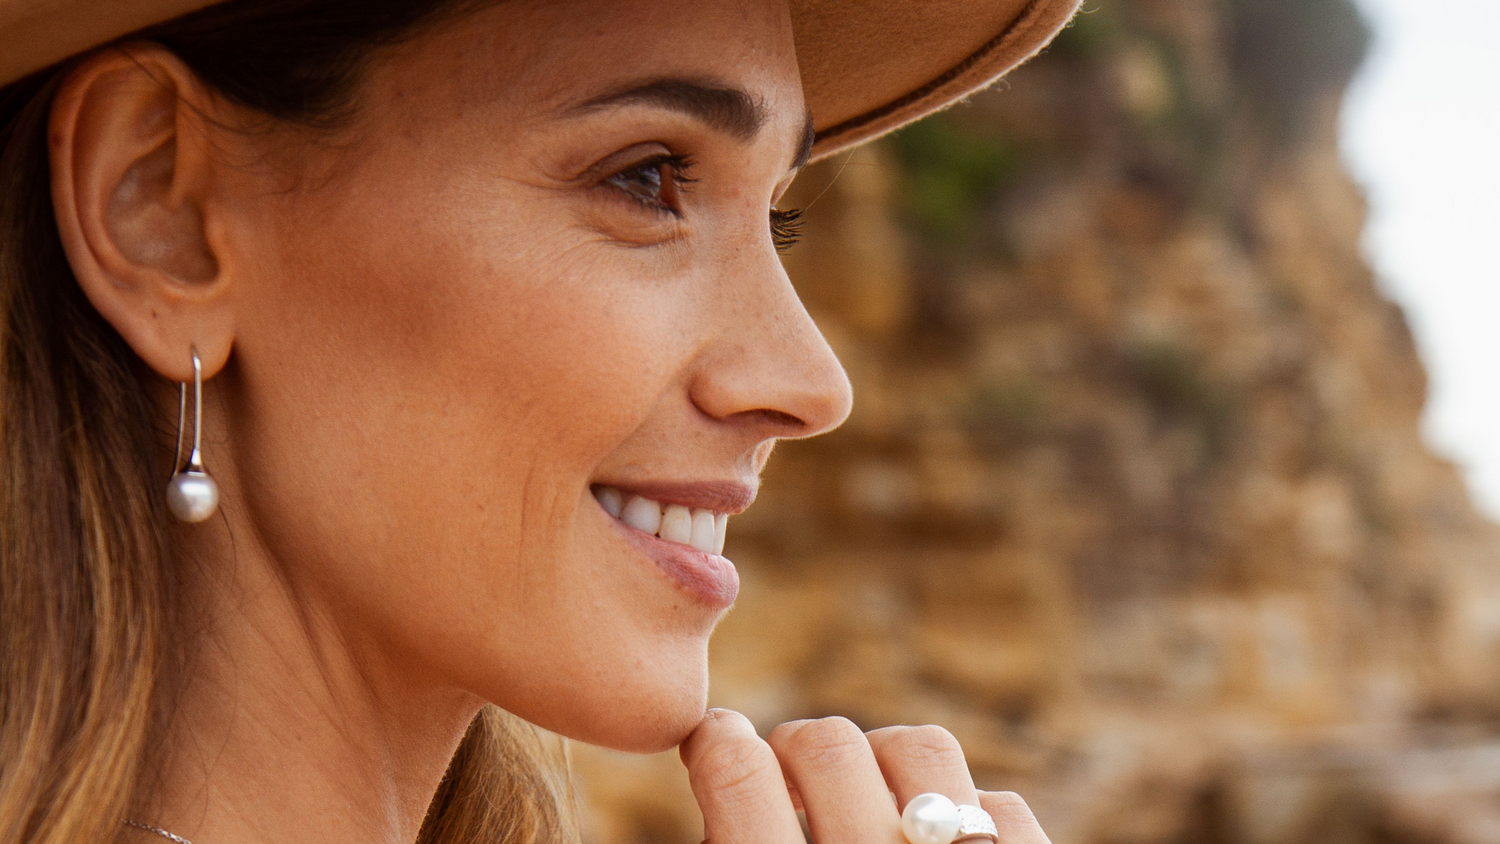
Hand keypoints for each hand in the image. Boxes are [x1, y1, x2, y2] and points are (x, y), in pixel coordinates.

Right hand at [679, 710, 1051, 843]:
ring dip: (881, 762)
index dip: (716, 742)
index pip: (740, 777)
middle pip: (827, 747)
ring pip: (919, 748)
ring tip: (866, 793)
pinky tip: (942, 839)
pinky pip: (1002, 805)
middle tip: (784, 769)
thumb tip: (721, 780)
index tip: (714, 739)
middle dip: (794, 747)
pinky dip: (968, 814)